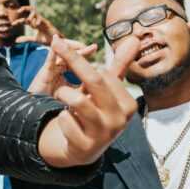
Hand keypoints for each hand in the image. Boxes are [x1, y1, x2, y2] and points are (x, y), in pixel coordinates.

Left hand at [14, 6, 61, 44]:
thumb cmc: (46, 40)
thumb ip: (26, 39)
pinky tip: (35, 25)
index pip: (25, 19)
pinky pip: (41, 19)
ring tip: (28, 21)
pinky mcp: (47, 24)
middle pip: (31, 10)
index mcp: (35, 23)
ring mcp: (43, 21)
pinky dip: (37, 21)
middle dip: (24, 8)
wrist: (56, 43)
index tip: (12, 24)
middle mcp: (38, 20)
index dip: (18, 21)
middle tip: (18, 11)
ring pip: (36, 13)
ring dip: (31, 15)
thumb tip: (16, 40)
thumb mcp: (34, 39)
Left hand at [38, 37, 139, 167]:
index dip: (83, 62)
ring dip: (63, 93)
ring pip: (77, 100)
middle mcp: (119, 119)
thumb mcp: (109, 92)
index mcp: (128, 104)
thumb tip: (134, 40)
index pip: (105, 74)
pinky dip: (61, 116)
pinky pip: (65, 120)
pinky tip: (68, 121)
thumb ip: (120, 66)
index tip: (69, 53)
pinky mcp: (85, 146)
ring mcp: (103, 135)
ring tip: (62, 96)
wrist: (85, 149)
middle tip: (55, 43)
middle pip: (94, 81)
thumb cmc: (98, 113)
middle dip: (72, 58)